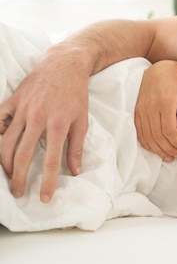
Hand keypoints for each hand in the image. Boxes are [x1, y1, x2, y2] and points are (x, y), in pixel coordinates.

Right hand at [0, 47, 90, 201]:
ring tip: (7, 175)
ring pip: (5, 142)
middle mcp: (37, 119)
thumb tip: (75, 171)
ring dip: (3, 162)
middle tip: (18, 192)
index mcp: (57, 126)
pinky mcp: (12, 101)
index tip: (43, 198)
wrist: (64, 65)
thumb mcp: (82, 121)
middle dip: (18, 178)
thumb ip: (76, 147)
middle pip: (21, 155)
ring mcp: (22, 110)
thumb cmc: (76, 94)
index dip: (46, 182)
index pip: (49, 161)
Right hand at [134, 60, 176, 161]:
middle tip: (176, 155)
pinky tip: (155, 149)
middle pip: (157, 136)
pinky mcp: (137, 113)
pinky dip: (147, 144)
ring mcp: (141, 111)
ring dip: (158, 150)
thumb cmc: (175, 85)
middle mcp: (150, 108)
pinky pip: (140, 132)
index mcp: (165, 103)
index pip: (168, 130)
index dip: (176, 142)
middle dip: (168, 149)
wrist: (158, 72)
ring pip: (148, 137)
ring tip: (168, 156)